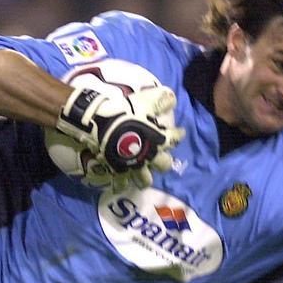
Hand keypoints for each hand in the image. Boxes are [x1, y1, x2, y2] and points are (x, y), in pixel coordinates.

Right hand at [58, 85, 183, 188]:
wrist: (101, 126)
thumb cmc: (125, 113)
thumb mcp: (145, 101)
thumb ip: (160, 100)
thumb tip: (172, 98)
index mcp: (158, 140)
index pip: (175, 138)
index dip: (179, 134)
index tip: (181, 132)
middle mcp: (149, 157)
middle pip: (164, 165)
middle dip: (164, 162)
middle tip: (161, 158)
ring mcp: (134, 167)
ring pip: (144, 180)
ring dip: (145, 179)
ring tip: (143, 177)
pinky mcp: (118, 172)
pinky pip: (120, 183)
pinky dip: (120, 184)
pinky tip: (120, 183)